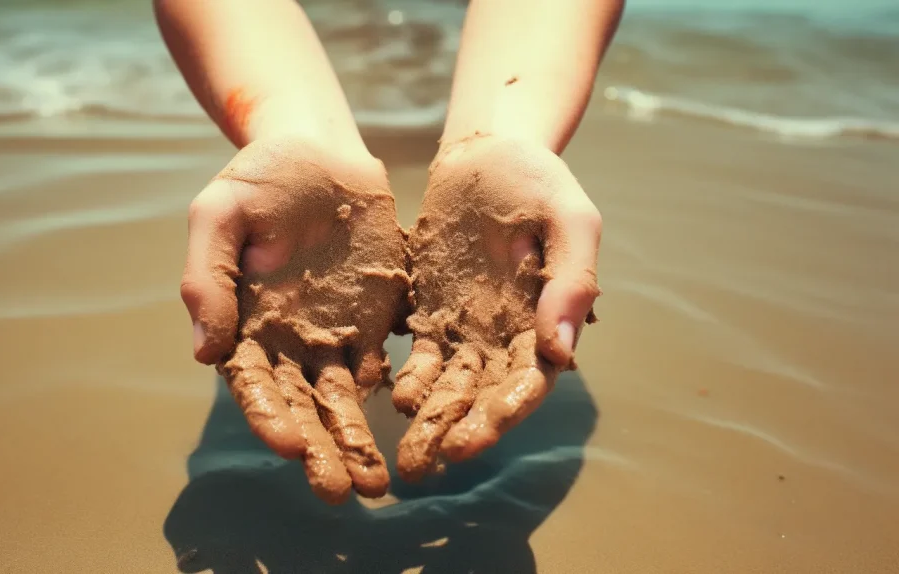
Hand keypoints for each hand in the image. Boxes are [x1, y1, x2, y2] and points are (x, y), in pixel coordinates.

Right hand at [181, 138, 409, 502]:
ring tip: (377, 483)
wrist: (316, 149)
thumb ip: (208, 278)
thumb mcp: (219, 215)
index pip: (256, 384)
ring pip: (347, 398)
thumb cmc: (256, 178)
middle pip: (304, 406)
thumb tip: (203, 351)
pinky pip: (389, 361)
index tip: (290, 446)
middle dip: (321, 450)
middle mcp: (290, 341)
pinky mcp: (377, 317)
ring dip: (360, 440)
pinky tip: (416, 423)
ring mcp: (336, 332)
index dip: (271, 416)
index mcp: (246, 325)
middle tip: (340, 492)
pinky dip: (401, 394)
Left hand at [393, 135, 600, 481]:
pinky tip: (389, 397)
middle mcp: (506, 336)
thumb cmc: (539, 180)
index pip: (525, 384)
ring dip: (427, 421)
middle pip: (482, 397)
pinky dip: (406, 378)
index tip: (466, 443)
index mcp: (546, 322)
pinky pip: (418, 355)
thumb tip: (561, 352)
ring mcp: (466, 327)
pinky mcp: (430, 311)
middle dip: (454, 432)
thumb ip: (571, 281)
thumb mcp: (570, 219)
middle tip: (421, 466)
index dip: (498, 417)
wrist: (489, 151)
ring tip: (400, 455)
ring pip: (448, 387)